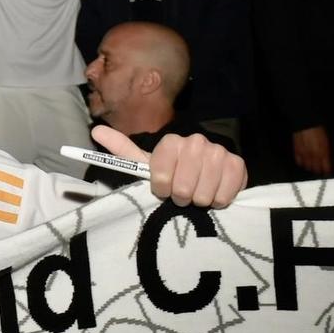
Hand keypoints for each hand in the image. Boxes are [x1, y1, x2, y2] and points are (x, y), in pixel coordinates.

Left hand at [94, 124, 246, 207]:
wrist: (209, 176)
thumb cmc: (173, 173)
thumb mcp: (147, 165)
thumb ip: (122, 150)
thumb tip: (95, 131)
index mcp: (172, 142)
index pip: (160, 176)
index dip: (161, 188)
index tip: (163, 189)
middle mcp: (196, 142)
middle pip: (182, 187)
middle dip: (180, 197)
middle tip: (182, 194)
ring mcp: (218, 152)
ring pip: (202, 194)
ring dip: (199, 201)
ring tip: (198, 194)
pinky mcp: (238, 165)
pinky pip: (224, 194)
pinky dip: (218, 201)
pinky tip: (215, 193)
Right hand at [291, 126, 332, 176]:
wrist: (306, 123)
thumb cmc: (317, 130)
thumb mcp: (325, 140)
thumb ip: (326, 151)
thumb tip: (326, 160)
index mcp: (323, 152)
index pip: (325, 166)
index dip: (326, 170)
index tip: (327, 172)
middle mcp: (314, 154)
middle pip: (315, 167)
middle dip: (318, 170)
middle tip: (318, 171)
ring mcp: (304, 153)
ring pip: (307, 166)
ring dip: (309, 167)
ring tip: (311, 167)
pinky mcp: (297, 151)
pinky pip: (299, 161)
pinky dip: (301, 163)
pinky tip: (302, 162)